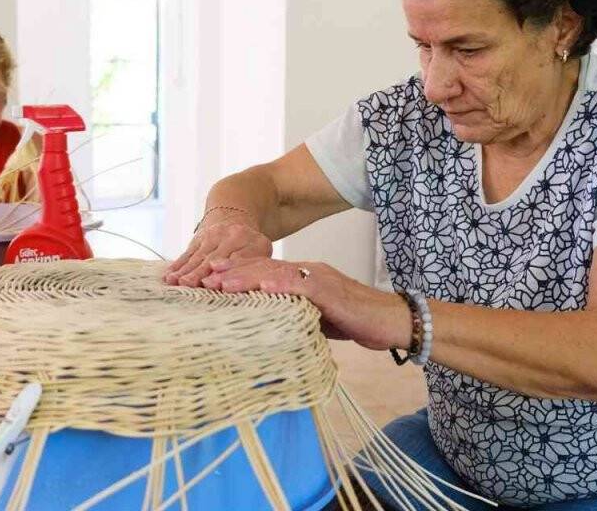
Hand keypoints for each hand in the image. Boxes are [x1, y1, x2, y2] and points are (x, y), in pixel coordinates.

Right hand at [163, 214, 272, 286]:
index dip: (228, 272)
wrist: (235, 220)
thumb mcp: (261, 254)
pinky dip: (177, 266)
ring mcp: (214, 236)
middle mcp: (234, 237)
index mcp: (254, 243)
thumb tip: (240, 286)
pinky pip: (187, 254)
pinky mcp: (199, 239)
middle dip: (201, 272)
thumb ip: (253, 268)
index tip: (218, 285)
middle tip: (189, 284)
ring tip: (174, 282)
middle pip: (215, 258)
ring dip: (185, 270)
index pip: (240, 261)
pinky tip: (168, 276)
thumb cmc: (251, 248)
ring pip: (198, 257)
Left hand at [201, 258, 411, 350]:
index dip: (238, 274)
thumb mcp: (319, 319)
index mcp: (304, 278)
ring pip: (276, 273)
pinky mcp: (330, 291)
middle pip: (264, 268)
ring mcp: (319, 279)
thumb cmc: (358, 322)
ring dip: (247, 277)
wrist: (392, 321)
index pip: (265, 273)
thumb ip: (297, 316)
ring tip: (222, 282)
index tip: (212, 278)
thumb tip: (271, 328)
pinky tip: (261, 288)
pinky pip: (301, 286)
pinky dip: (280, 286)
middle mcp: (309, 272)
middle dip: (233, 272)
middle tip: (204, 277)